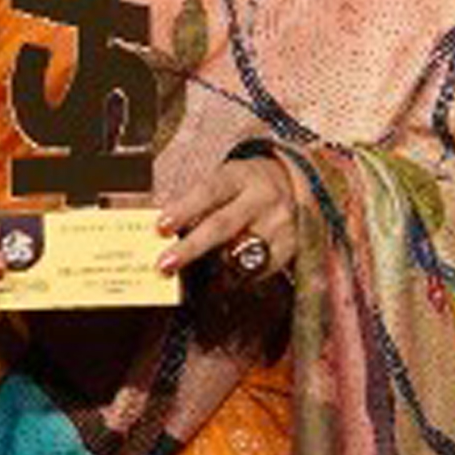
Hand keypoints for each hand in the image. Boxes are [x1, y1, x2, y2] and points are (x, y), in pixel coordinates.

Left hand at [157, 156, 298, 277]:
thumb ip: (197, 202)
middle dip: (191, 248)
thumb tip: (161, 229)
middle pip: (223, 225)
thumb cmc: (245, 187)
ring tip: (191, 276)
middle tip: (164, 265)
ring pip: (240, 253)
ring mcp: (279, 225)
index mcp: (240, 177)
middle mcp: (262, 199)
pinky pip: (256, 271)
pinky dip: (235, 276)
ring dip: (212, 266)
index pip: (209, 192)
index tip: (161, 226)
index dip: (184, 209)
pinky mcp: (289, 249)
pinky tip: (223, 276)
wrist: (294, 186)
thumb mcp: (225, 181)